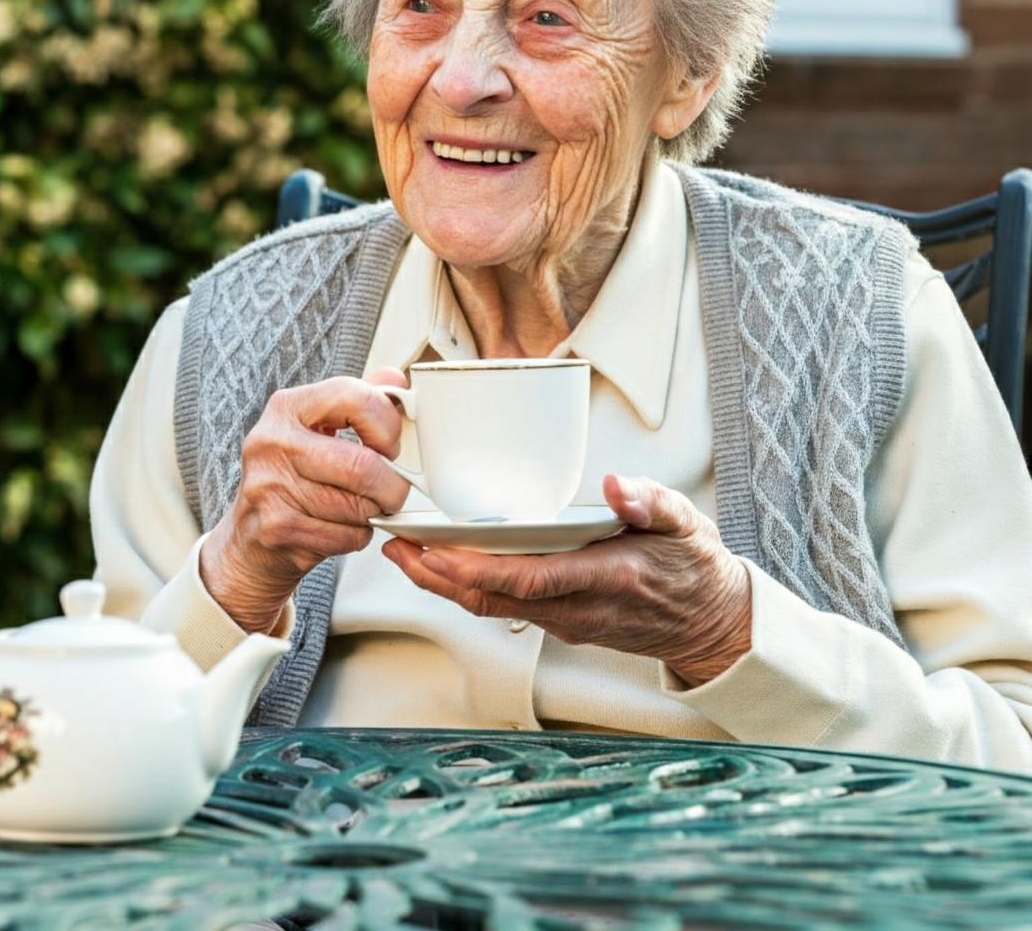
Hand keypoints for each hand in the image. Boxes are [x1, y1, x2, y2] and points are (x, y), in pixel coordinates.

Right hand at [200, 367, 410, 632]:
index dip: (387, 426)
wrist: (250, 535)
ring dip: (373, 513)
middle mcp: (272, 442)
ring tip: (360, 507)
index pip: (354, 398)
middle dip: (391, 485)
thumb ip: (359, 401)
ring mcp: (270, 486)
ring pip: (357, 505)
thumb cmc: (293, 474)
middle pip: (361, 465)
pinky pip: (346, 535)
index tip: (390, 446)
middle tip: (392, 490)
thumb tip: (396, 378)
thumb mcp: (320, 427)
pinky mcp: (277, 528)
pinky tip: (340, 528)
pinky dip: (357, 536)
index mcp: (287, 407)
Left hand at [382, 473, 753, 686]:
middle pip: (495, 598)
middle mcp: (578, 607)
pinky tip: (441, 563)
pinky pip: (502, 606)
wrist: (710, 622)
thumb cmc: (693, 566)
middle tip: (397, 545)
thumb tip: (616, 485)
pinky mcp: (558, 620)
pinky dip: (465, 586)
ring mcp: (565, 620)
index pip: (531, 579)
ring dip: (443, 583)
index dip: (478, 568)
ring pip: (491, 606)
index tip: (438, 549)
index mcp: (607, 577)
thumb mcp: (686, 523)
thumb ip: (650, 501)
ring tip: (403, 551)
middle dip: (440, 577)